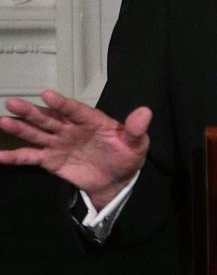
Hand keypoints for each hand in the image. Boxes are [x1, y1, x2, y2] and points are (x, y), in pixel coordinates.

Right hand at [0, 89, 149, 206]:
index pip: (76, 110)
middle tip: (13, 102)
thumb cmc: (126, 156)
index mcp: (92, 121)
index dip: (63, 104)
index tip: (48, 94)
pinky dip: (15, 156)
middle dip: (32, 111)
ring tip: (3, 121)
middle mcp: (71, 128)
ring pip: (37, 133)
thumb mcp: (137, 144)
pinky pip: (31, 157)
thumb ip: (137, 130)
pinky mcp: (51, 160)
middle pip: (50, 118)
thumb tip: (146, 112)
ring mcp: (59, 143)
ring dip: (19, 128)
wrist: (116, 180)